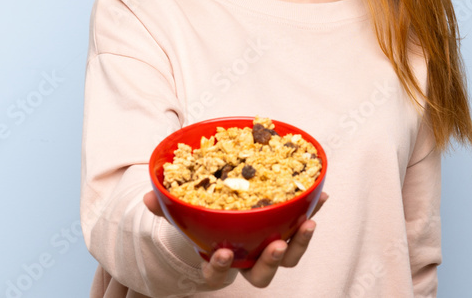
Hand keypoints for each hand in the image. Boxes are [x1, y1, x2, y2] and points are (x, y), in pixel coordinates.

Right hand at [143, 190, 328, 288]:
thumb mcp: (183, 213)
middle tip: (275, 246)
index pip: (218, 273)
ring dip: (300, 244)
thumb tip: (150, 196)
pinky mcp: (287, 233)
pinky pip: (301, 228)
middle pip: (261, 275)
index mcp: (221, 259)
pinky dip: (312, 213)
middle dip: (270, 263)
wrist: (222, 218)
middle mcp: (247, 260)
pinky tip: (321, 198)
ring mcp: (268, 249)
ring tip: (308, 224)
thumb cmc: (203, 221)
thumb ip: (167, 207)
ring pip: (287, 258)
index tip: (223, 253)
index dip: (221, 267)